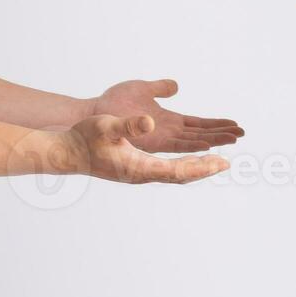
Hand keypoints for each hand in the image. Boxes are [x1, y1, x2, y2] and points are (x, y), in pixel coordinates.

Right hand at [59, 113, 229, 183]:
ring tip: (213, 163)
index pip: (179, 170)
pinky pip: (166, 171)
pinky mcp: (135, 170)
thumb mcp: (107, 126)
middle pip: (181, 175)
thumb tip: (150, 121)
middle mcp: (143, 175)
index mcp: (140, 167)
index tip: (221, 162)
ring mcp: (139, 174)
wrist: (68, 153)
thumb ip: (128, 125)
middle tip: (227, 164)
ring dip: (195, 168)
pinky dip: (181, 166)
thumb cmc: (85, 138)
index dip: (202, 166)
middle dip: (204, 169)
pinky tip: (187, 161)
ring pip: (174, 174)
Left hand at [89, 78, 242, 152]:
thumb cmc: (113, 102)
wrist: (93, 112)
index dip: (216, 124)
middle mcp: (167, 132)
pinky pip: (176, 144)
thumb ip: (160, 88)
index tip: (234, 124)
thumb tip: (176, 85)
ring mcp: (160, 138)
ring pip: (193, 141)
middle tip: (242, 133)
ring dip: (213, 139)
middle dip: (221, 133)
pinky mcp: (151, 141)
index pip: (198, 124)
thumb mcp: (142, 88)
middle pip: (200, 134)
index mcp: (168, 121)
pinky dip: (193, 143)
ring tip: (233, 138)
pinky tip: (207, 144)